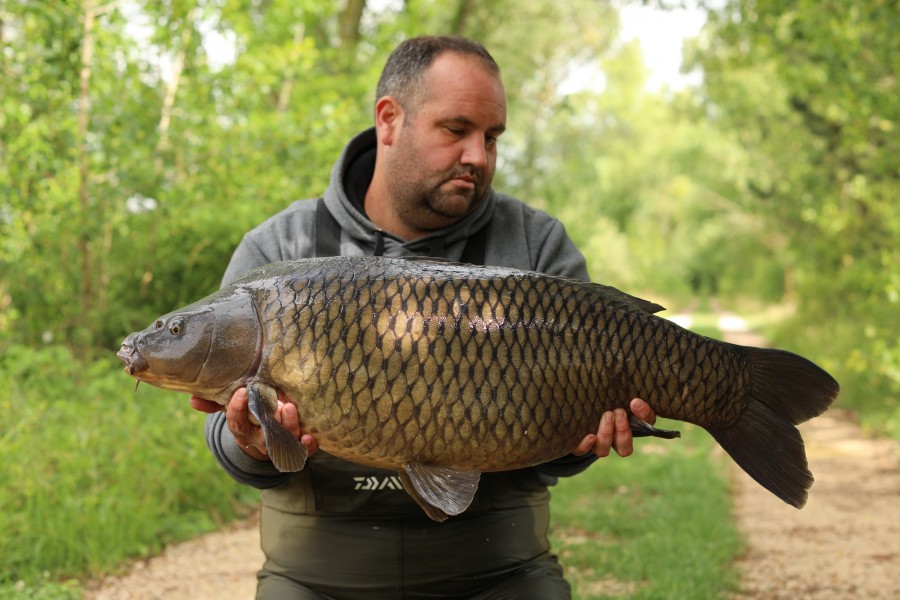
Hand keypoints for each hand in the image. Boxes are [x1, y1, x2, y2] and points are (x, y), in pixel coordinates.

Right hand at [189, 388, 318, 460]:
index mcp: (244, 430)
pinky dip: (308, 446)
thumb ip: (215, 403)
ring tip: (290, 408)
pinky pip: (303, 451)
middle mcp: (261, 440)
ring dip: (288, 427)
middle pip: (263, 436)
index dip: (237, 409)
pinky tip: (311, 437)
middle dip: (269, 422)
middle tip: (277, 404)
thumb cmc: (251, 416)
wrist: (270, 439)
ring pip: (283, 442)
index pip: (236, 423)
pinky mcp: (297, 448)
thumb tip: (192, 399)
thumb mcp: (235, 409)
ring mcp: (280, 446)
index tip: (243, 391)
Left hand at [573, 398, 655, 457]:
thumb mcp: (618, 390)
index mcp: (630, 426)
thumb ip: (627, 393)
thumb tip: (635, 397)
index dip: (643, 416)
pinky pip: (580, 451)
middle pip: (624, 449)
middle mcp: (614, 440)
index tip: (635, 402)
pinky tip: (590, 436)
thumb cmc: (604, 392)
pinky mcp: (579, 444)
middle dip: (623, 430)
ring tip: (607, 415)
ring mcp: (596, 443)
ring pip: (603, 451)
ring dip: (607, 434)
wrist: (579, 397)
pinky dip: (585, 445)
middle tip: (619, 412)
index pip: (644, 425)